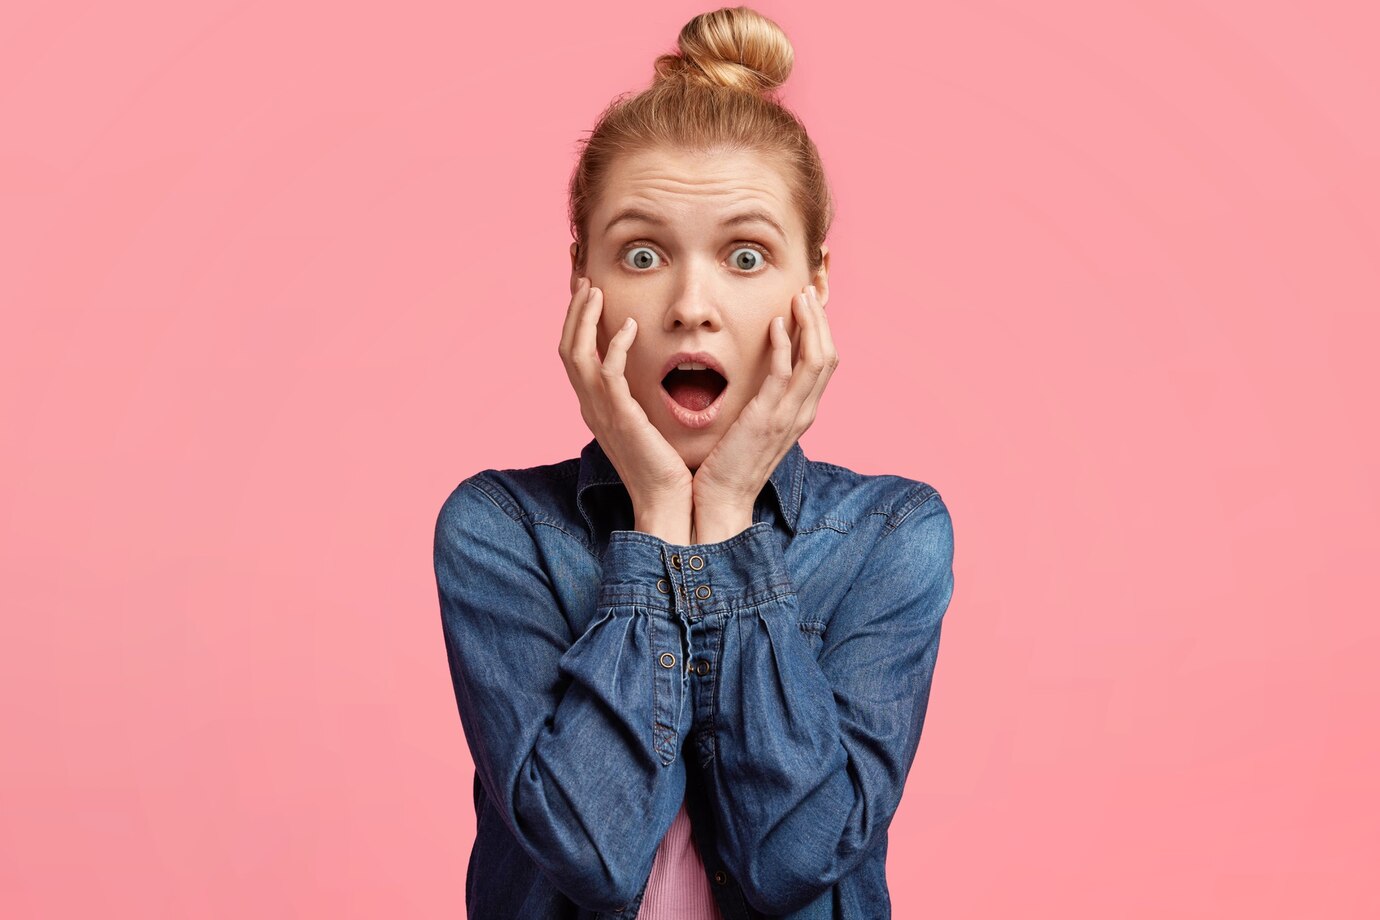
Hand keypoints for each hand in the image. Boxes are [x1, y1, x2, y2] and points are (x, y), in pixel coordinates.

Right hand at [559, 277, 692, 529]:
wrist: (667, 502)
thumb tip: (650, 376)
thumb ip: (639, 398)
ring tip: (595, 292)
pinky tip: (630, 327)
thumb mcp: (645, 423)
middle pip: (566, 348)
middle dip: (573, 312)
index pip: (574, 355)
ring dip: (584, 319)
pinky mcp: (621, 418)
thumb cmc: (663, 465)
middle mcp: (590, 406)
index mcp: (594, 406)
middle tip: (584, 281)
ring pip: (577, 355)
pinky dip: (614, 346)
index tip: (586, 292)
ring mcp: (601, 413)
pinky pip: (608, 374)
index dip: (575, 322)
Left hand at [692, 284, 838, 541]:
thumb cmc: (729, 465)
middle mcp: (802, 413)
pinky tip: (776, 324)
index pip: (823, 364)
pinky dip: (785, 345)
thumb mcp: (753, 427)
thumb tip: (756, 377)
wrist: (720, 502)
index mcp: (800, 414)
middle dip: (820, 320)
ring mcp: (788, 416)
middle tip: (806, 292)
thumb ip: (762, 402)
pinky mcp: (767, 418)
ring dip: (809, 324)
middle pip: (828, 356)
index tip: (807, 306)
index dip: (820, 332)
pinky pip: (785, 374)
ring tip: (797, 298)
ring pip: (816, 360)